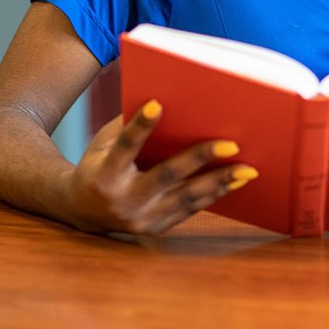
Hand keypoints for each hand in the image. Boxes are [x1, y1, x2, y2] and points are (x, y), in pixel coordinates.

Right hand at [62, 100, 257, 235]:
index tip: (157, 104)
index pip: (125, 147)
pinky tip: (234, 182)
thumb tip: (170, 100)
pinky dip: (213, 194)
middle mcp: (123, 202)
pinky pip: (189, 210)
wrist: (81, 211)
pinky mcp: (156, 229)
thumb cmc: (99, 163)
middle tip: (231, 144)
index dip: (140, 127)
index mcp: (104, 175)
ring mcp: (141, 220)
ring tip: (247, 170)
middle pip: (166, 177)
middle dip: (200, 159)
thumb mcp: (104, 142)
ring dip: (219, 183)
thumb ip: (131, 125)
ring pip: (186, 199)